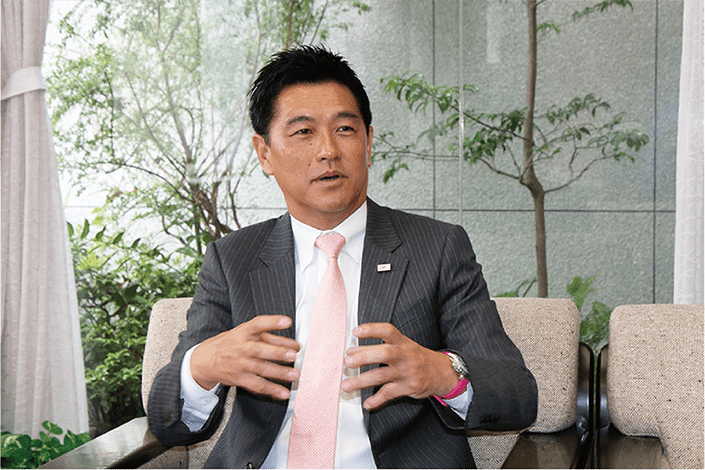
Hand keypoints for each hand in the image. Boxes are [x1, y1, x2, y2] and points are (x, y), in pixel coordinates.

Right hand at [190, 315, 300, 399]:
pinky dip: (272, 390)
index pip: (258, 324)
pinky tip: (284, 393)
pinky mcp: (239, 379)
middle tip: (293, 355)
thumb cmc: (231, 343)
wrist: (204, 360)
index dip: (272, 322)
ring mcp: (240, 364)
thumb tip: (293, 344)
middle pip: (260, 350)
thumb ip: (268, 336)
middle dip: (277, 352)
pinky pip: (257, 385)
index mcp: (244, 332)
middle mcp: (242, 347)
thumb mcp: (245, 333)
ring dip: (279, 373)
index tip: (287, 321)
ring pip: (261, 369)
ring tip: (294, 375)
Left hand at [341, 322, 458, 409]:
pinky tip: (367, 403)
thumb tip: (352, 352)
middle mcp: (405, 355)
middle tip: (348, 361)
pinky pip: (389, 394)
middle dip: (364, 357)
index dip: (372, 329)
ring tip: (346, 385)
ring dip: (361, 381)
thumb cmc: (415, 357)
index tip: (356, 331)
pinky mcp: (409, 387)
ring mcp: (407, 372)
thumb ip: (379, 347)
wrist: (442, 373)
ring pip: (382, 376)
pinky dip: (376, 400)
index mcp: (402, 342)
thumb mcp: (402, 346)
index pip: (388, 331)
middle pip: (384, 353)